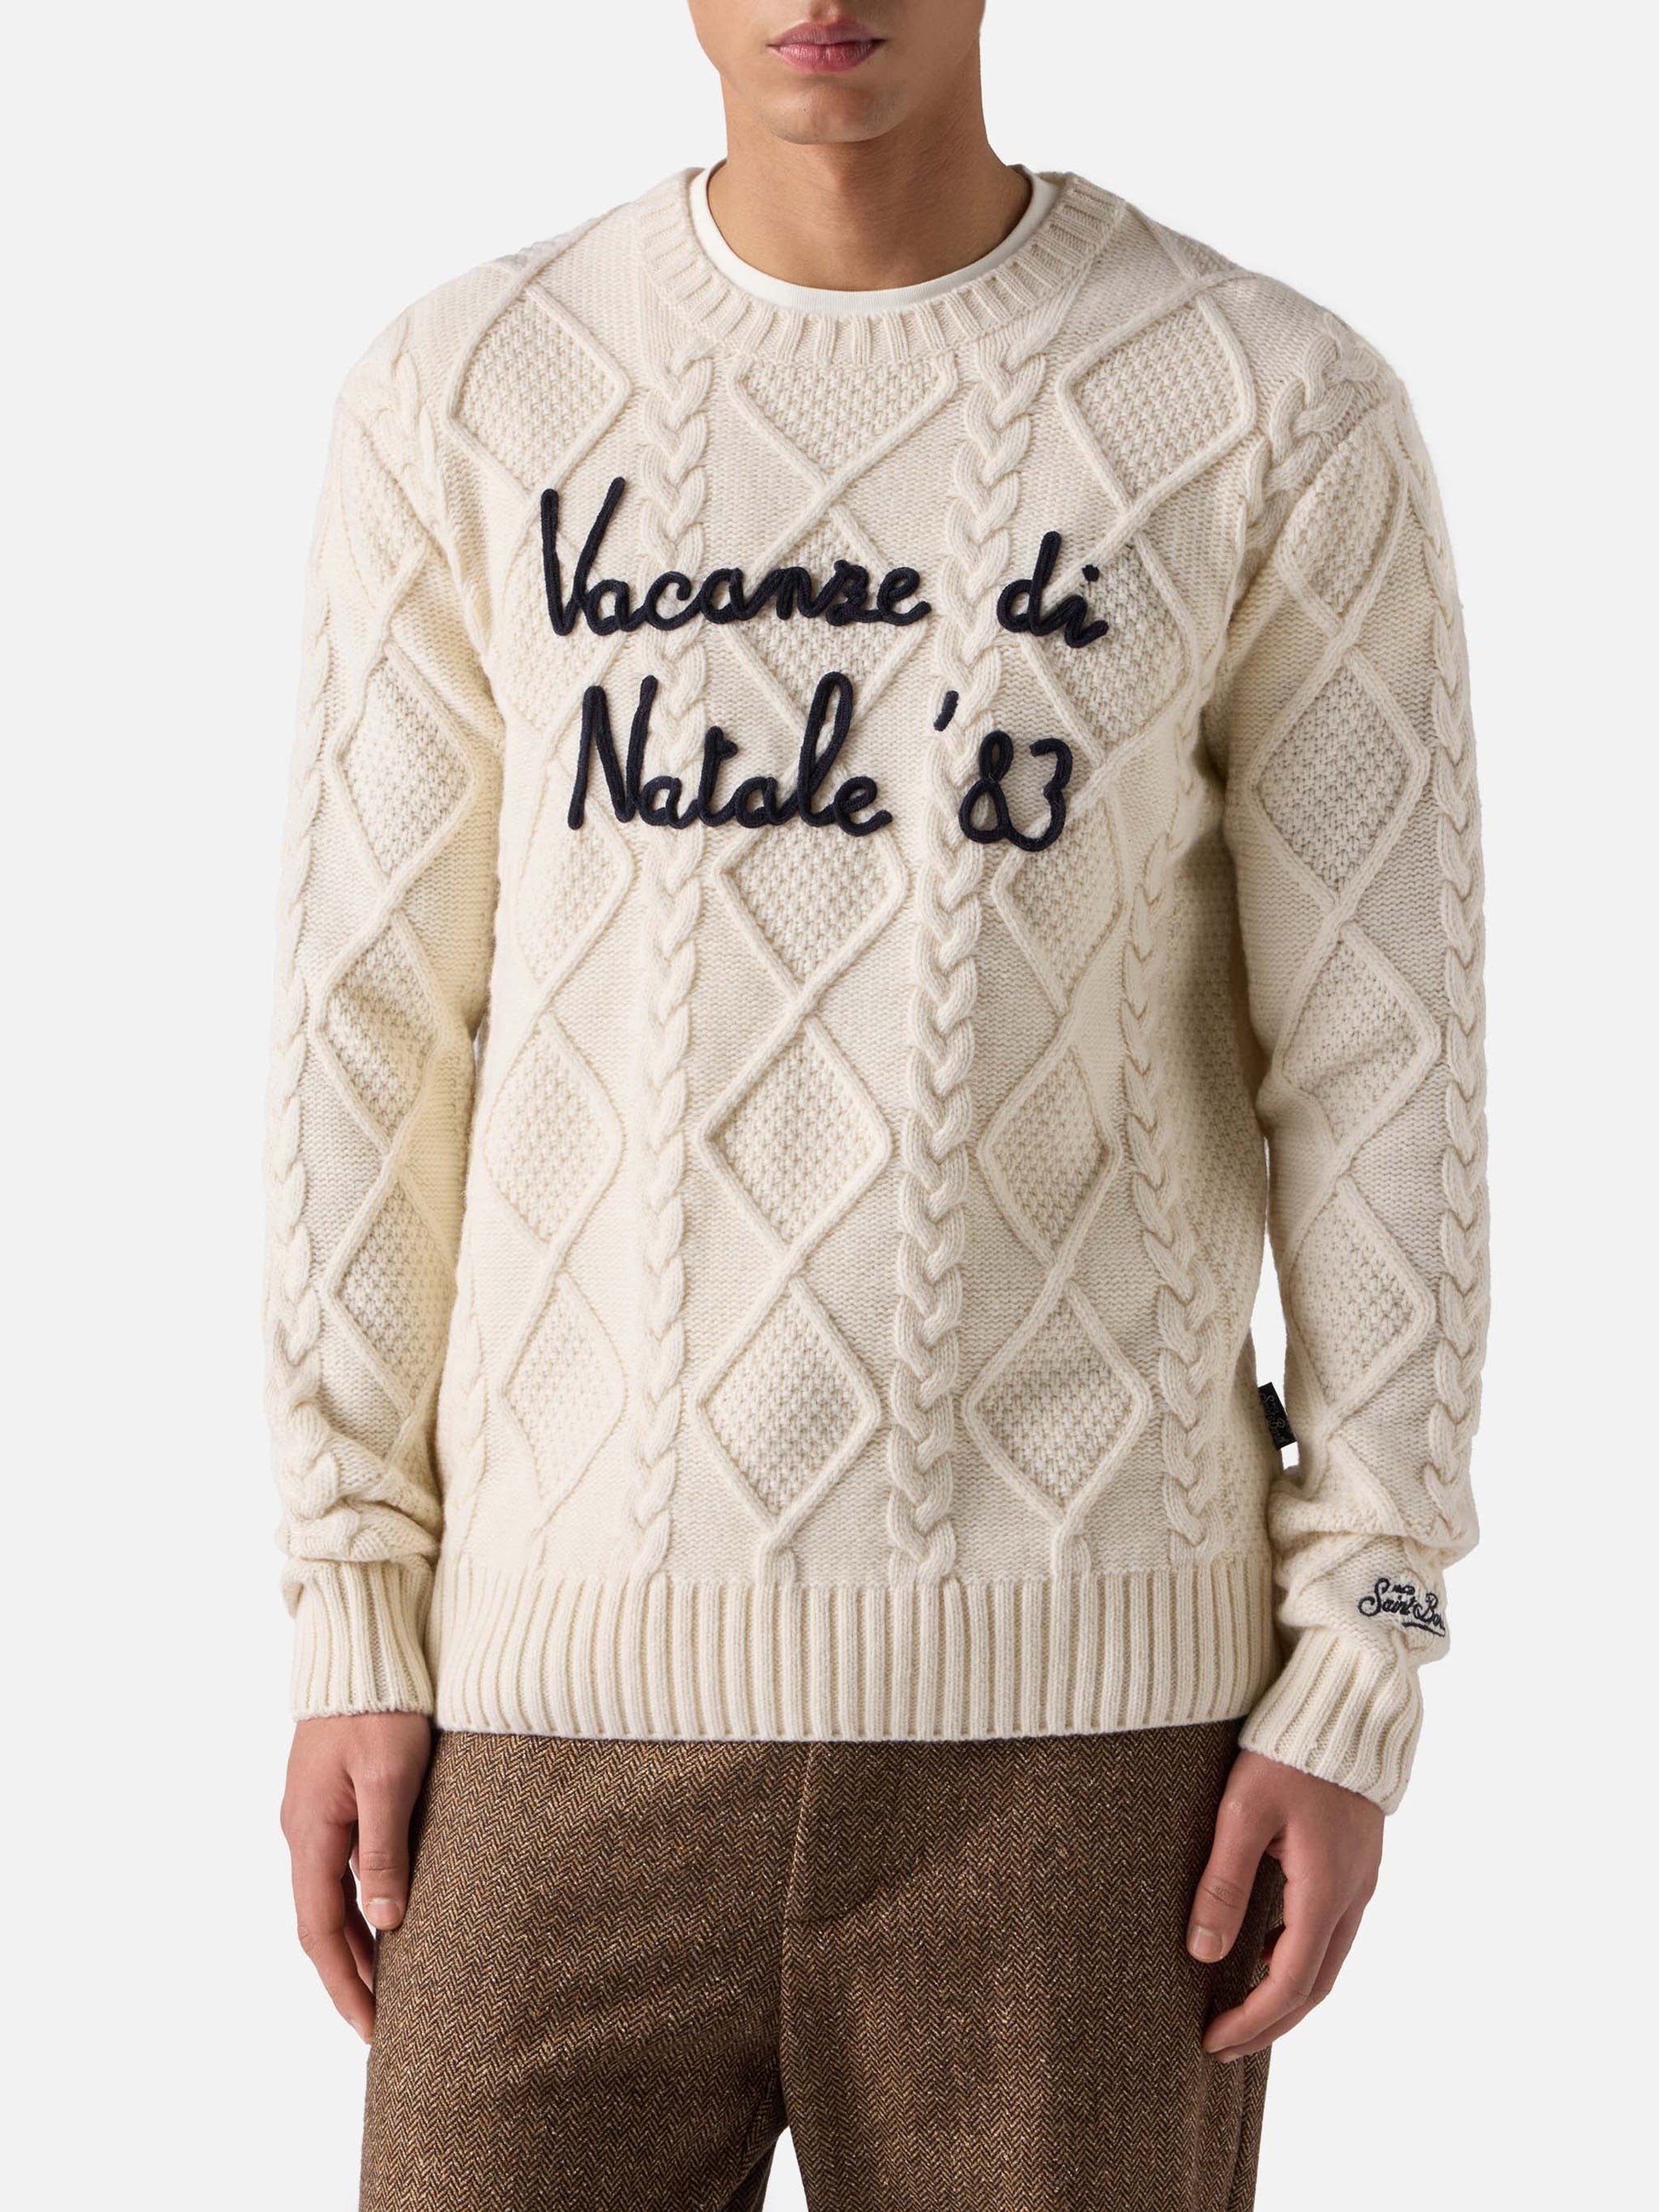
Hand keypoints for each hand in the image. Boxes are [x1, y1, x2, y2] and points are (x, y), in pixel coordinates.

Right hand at [280, 1712, 432, 2040]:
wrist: (358, 1648)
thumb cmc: (379, 1706)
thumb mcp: (390, 1775)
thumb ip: (386, 1846)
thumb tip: (386, 1920)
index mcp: (311, 1832)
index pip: (321, 1930)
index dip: (346, 1983)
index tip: (371, 2028)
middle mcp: (304, 1832)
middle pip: (322, 1923)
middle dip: (351, 1976)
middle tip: (387, 2023)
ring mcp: (315, 1816)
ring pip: (332, 1898)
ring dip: (359, 1943)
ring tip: (394, 1986)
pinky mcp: (333, 1800)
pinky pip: (343, 1869)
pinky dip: (363, 1904)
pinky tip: (390, 1918)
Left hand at [1186, 1747, 1382, 2061]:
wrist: (1347, 1706)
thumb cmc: (1289, 1752)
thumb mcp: (1244, 1812)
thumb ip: (1224, 1882)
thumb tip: (1203, 1952)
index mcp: (1324, 1890)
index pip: (1289, 1984)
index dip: (1252, 2022)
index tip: (1212, 2041)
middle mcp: (1351, 1896)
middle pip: (1315, 1986)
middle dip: (1269, 2023)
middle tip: (1223, 2044)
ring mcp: (1360, 1882)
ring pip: (1328, 1962)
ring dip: (1286, 1994)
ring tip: (1240, 2009)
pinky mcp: (1357, 1865)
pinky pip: (1332, 1932)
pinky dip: (1300, 1958)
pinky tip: (1264, 1949)